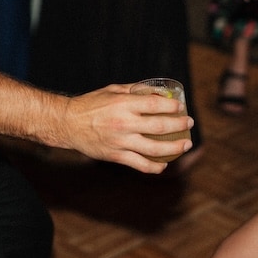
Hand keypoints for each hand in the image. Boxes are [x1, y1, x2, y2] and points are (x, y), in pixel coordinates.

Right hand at [61, 85, 193, 172]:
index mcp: (124, 103)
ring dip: (174, 147)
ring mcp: (121, 141)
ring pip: (154, 148)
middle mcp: (124, 123)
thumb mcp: (112, 90)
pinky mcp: (116, 156)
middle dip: (179, 126)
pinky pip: (139, 164)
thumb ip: (134, 90)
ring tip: (185, 144)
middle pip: (160, 126)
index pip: (155, 105)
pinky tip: (163, 164)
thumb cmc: (90, 104)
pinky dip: (154, 166)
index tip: (181, 107)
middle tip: (189, 124)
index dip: (172, 107)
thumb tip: (156, 93)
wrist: (68, 124)